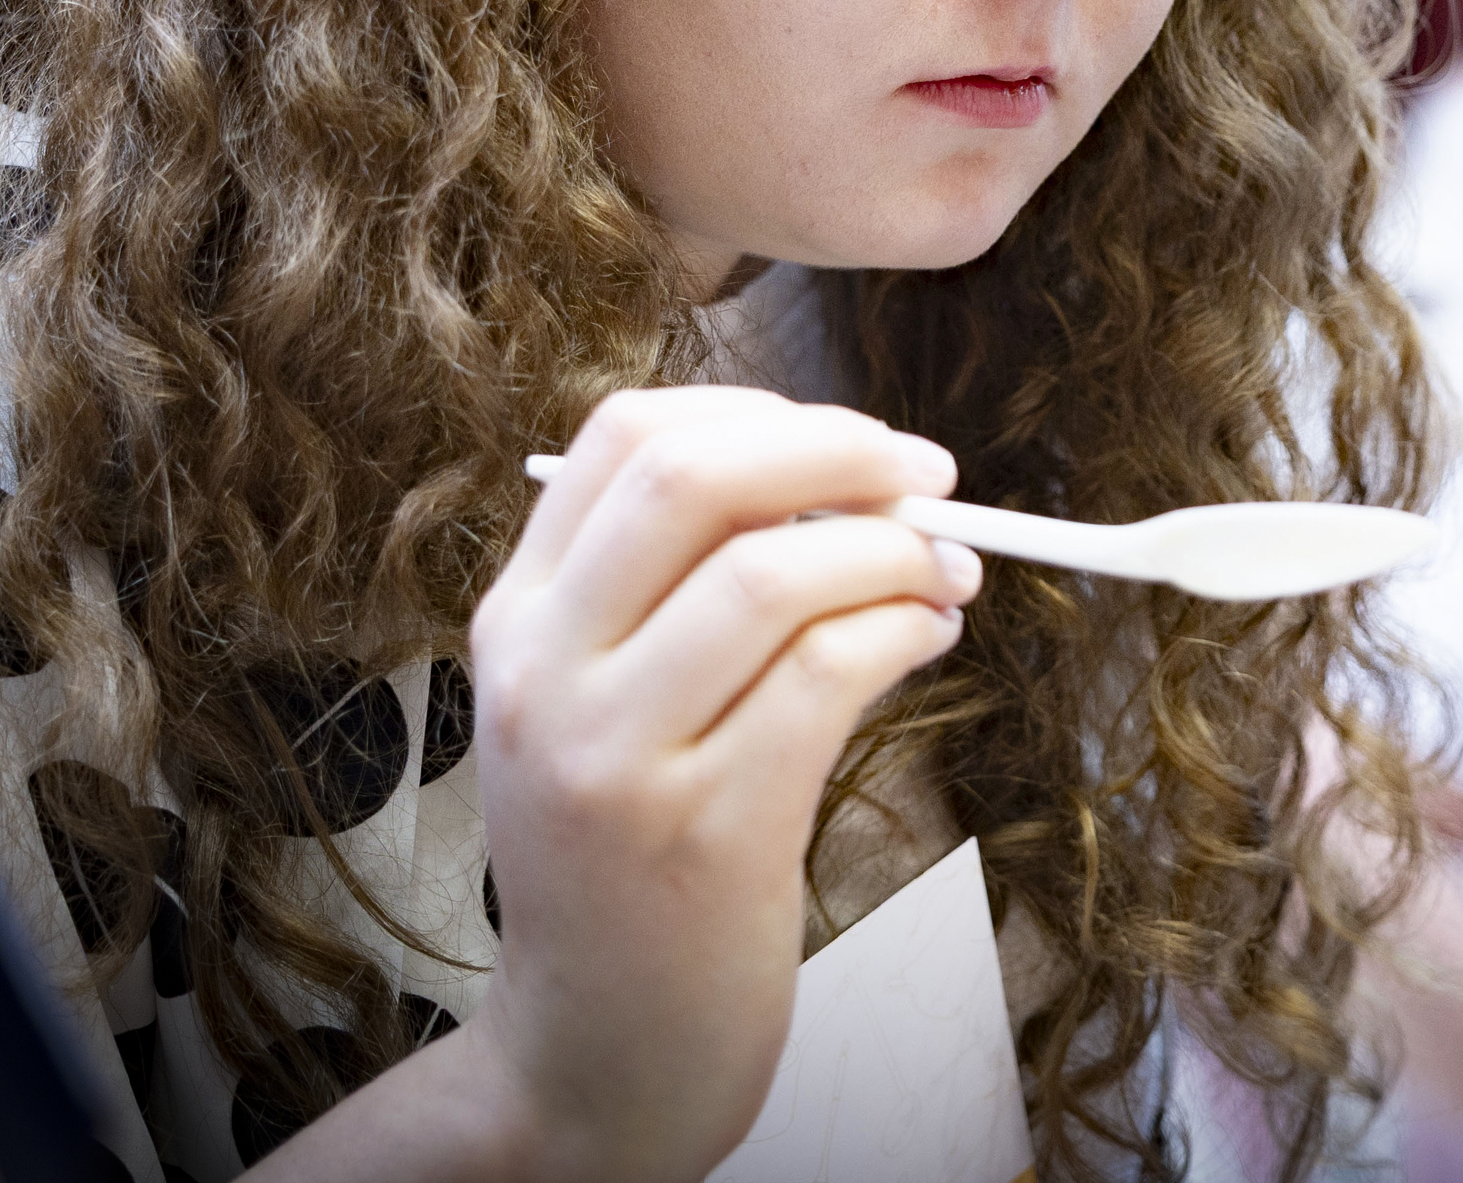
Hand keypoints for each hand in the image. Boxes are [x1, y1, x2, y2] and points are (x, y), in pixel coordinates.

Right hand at [367, 387, 980, 1182]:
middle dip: (838, 451)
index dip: (760, 411)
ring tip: (945, 574)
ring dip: (896, 552)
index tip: (848, 440)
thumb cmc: (629, 862)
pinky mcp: (706, 831)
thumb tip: (845, 474)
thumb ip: (673, 589)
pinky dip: (906, 627)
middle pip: (693, 477)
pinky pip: (830, 673)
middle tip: (925, 476)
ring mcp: (616, 756)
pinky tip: (931, 635)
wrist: (595, 1051)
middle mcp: (547, 676)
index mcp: (517, 621)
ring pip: (776, 573)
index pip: (622, 436)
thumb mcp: (599, 707)